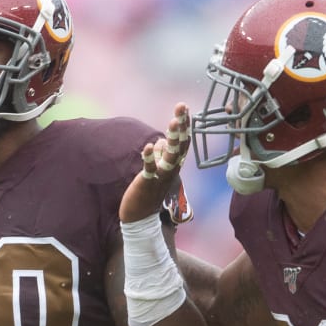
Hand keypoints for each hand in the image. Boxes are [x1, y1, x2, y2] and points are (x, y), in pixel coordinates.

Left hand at [120, 103, 189, 223]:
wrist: (141, 219)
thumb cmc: (148, 193)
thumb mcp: (157, 170)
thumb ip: (160, 155)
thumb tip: (159, 142)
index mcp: (174, 165)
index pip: (182, 142)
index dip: (184, 125)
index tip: (185, 108)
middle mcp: (171, 169)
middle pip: (179, 144)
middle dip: (181, 124)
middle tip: (182, 106)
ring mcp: (161, 177)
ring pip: (169, 155)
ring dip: (172, 139)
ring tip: (173, 122)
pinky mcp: (147, 183)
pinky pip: (150, 170)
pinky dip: (149, 159)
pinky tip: (148, 147)